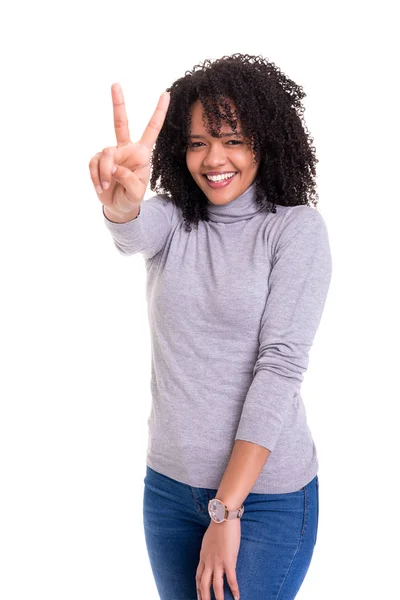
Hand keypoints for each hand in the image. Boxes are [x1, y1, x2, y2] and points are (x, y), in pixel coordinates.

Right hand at [88, 83, 169, 213]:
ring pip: (105, 154)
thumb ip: (128, 179)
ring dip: (104, 171)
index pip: (151, 130)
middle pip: (120, 123)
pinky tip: (100, 186)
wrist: (118, 207)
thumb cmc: (131, 198)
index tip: (165, 94)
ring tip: (106, 185)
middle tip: (116, 84)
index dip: (158, 113)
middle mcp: (126, 149)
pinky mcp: (97, 160)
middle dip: (118, 104)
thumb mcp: (136, 192)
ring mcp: (111, 154)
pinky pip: (94, 163)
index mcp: (142, 154)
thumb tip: (113, 166)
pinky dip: (95, 176)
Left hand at [195, 519, 240, 599]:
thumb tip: (210, 553)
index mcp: (203, 556)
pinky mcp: (228, 560)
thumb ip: (208, 549)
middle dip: (204, 597)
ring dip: (218, 598)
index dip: (198, 588)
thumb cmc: (218, 525)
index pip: (198, 576)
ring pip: (216, 585)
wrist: (223, 517)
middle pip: (203, 584)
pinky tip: (237, 597)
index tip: (198, 596)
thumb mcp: (208, 540)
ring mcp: (218, 562)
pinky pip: (231, 579)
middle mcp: (208, 561)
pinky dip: (234, 589)